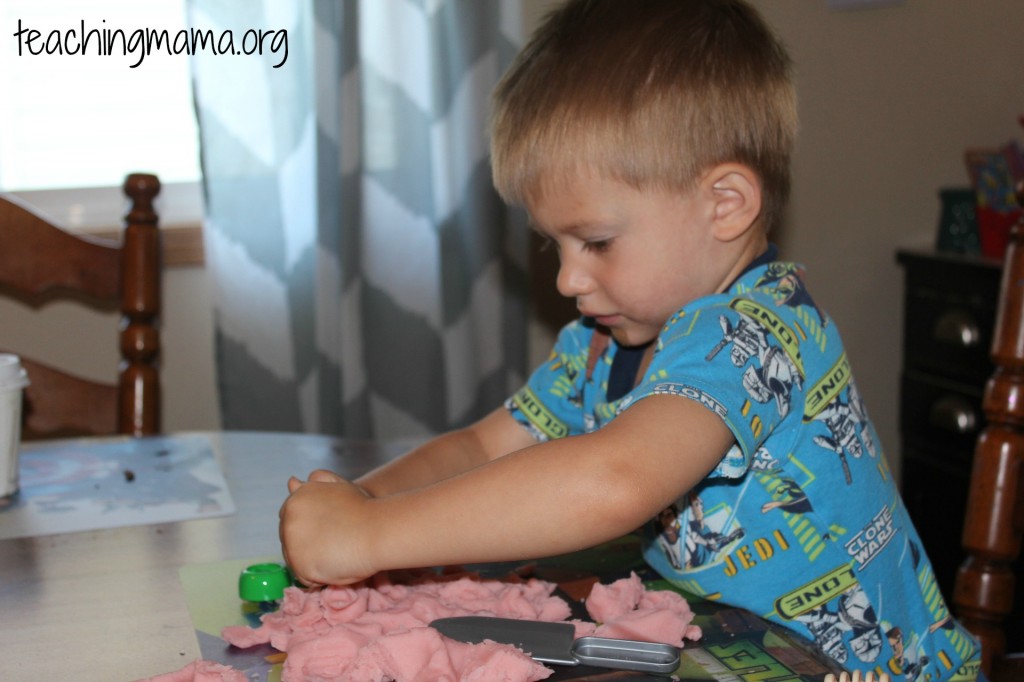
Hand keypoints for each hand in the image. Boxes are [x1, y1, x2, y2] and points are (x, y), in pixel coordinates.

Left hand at [278, 469, 376, 587]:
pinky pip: (304, 578)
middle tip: (336, 541)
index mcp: (295, 499)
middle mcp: (288, 518)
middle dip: (308, 543)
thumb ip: (315, 484)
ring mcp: (291, 543)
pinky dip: (318, 577)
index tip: (328, 529)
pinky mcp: (299, 565)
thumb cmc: (363, 508)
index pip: (290, 519)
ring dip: (312, 560)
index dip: (309, 526)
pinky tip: (336, 565)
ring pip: (295, 560)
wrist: (379, 530)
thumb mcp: (338, 487)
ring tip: (337, 552)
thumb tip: (291, 482)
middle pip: (289, 540)